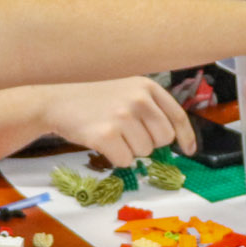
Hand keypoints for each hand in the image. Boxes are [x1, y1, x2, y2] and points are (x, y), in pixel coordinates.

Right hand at [41, 78, 196, 165]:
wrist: (57, 100)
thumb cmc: (94, 98)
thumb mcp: (127, 91)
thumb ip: (150, 108)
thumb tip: (173, 138)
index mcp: (147, 87)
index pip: (177, 117)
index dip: (186, 137)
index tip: (188, 150)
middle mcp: (138, 100)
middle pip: (163, 139)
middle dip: (149, 143)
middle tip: (128, 135)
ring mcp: (122, 117)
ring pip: (144, 152)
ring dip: (130, 150)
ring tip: (112, 134)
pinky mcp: (106, 135)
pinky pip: (125, 160)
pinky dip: (116, 158)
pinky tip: (103, 143)